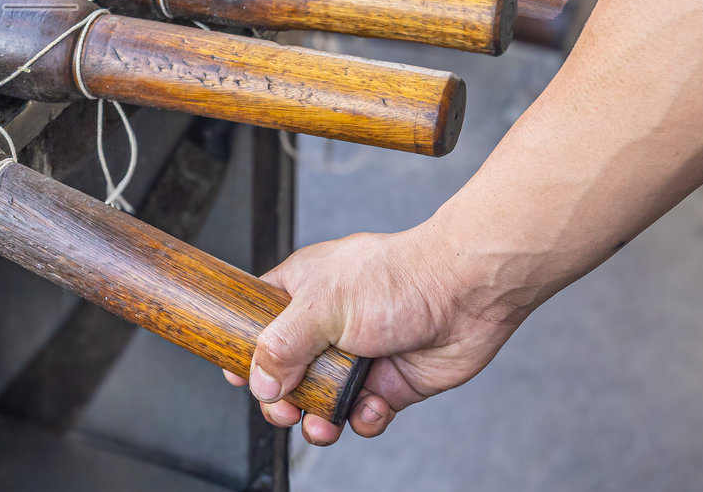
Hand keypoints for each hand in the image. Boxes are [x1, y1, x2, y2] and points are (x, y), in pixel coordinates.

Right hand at [222, 223, 522, 445]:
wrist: (465, 294)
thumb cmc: (396, 278)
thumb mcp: (321, 306)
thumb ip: (282, 345)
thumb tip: (260, 381)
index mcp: (301, 292)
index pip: (258, 322)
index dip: (244, 350)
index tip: (237, 377)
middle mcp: (326, 325)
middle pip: (287, 372)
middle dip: (282, 399)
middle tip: (285, 411)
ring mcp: (357, 355)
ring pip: (322, 399)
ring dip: (318, 419)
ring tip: (322, 424)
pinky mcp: (389, 382)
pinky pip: (363, 412)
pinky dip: (363, 418)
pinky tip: (369, 407)